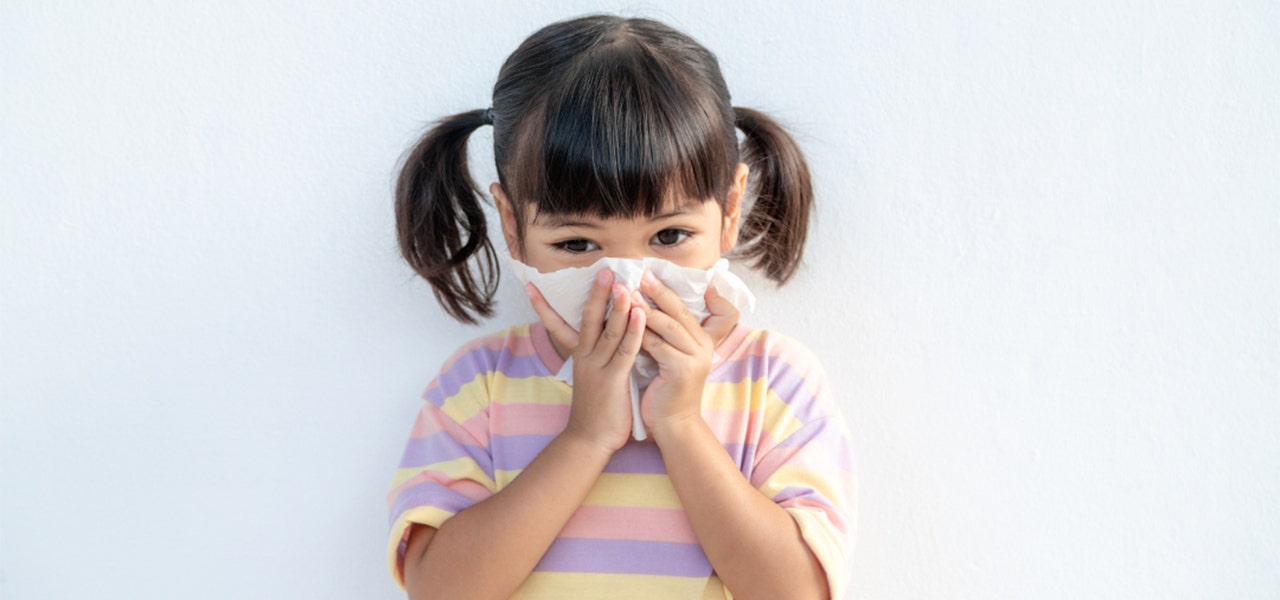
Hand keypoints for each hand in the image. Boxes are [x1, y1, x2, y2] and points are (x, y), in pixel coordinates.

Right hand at [526, 270, 644, 454]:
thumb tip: (600, 339)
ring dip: (617, 306)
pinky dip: (633, 331)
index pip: (560, 324)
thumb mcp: (590, 379)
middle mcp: (585, 358)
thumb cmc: (595, 410)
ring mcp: (598, 368)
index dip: (546, 305)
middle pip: (589, 319)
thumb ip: (595, 358)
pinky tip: (640, 314)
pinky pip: (625, 351)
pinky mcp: (613, 380)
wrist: (589, 441)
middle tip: (603, 269)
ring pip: (608, 331)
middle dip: (596, 294)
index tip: (534, 285)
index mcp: (579, 357)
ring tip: (623, 283)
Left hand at [633, 271, 740, 435]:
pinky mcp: (682, 370)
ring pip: (668, 326)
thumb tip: (643, 308)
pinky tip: (627, 321)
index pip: (683, 309)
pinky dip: (641, 332)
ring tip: (630, 292)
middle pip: (678, 311)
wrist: (672, 424)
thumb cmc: (665, 390)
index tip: (649, 273)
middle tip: (640, 274)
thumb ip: (664, 335)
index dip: (666, 291)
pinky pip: (658, 345)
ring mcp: (694, 358)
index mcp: (700, 340)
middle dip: (658, 291)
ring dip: (647, 308)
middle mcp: (702, 346)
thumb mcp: (669, 357)